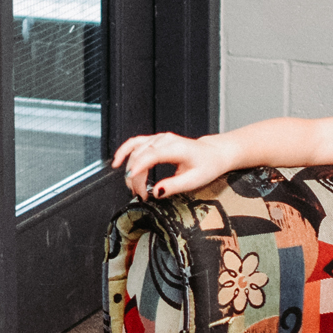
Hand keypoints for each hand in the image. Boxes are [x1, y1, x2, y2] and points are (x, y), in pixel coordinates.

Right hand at [111, 131, 237, 200]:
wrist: (214, 153)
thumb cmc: (207, 165)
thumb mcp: (194, 181)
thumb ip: (173, 186)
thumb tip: (156, 192)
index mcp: (176, 148)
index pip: (151, 155)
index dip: (139, 167)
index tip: (131, 180)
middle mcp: (165, 140)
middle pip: (140, 155)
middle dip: (135, 176)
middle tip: (140, 194)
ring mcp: (159, 138)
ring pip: (135, 149)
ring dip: (129, 167)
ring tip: (130, 184)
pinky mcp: (156, 140)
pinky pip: (136, 143)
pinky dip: (125, 151)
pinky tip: (117, 161)